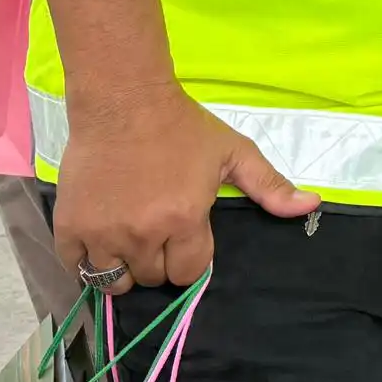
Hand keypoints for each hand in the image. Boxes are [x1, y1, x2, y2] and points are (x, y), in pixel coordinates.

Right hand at [52, 82, 319, 291]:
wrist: (124, 101)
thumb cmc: (183, 127)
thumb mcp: (234, 152)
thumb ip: (270, 185)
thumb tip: (311, 206)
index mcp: (184, 220)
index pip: (188, 273)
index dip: (190, 259)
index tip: (187, 239)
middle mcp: (142, 234)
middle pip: (153, 277)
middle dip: (159, 260)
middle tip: (158, 232)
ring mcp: (103, 232)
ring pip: (114, 280)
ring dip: (125, 267)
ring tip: (130, 241)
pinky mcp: (70, 225)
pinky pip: (76, 266)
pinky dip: (87, 262)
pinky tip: (101, 242)